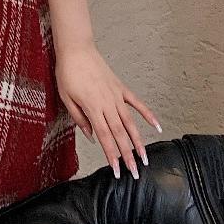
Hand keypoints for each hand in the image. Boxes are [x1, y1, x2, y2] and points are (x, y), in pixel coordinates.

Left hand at [55, 41, 161, 179]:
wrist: (77, 49)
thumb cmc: (68, 73)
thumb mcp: (66, 98)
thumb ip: (79, 118)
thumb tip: (91, 137)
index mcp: (93, 107)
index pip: (105, 137)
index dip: (112, 156)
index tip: (118, 171)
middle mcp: (108, 103)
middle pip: (120, 134)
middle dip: (128, 155)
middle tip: (136, 173)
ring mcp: (117, 95)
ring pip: (130, 122)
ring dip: (139, 141)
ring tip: (145, 157)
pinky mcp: (121, 88)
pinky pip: (137, 103)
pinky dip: (147, 114)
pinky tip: (157, 126)